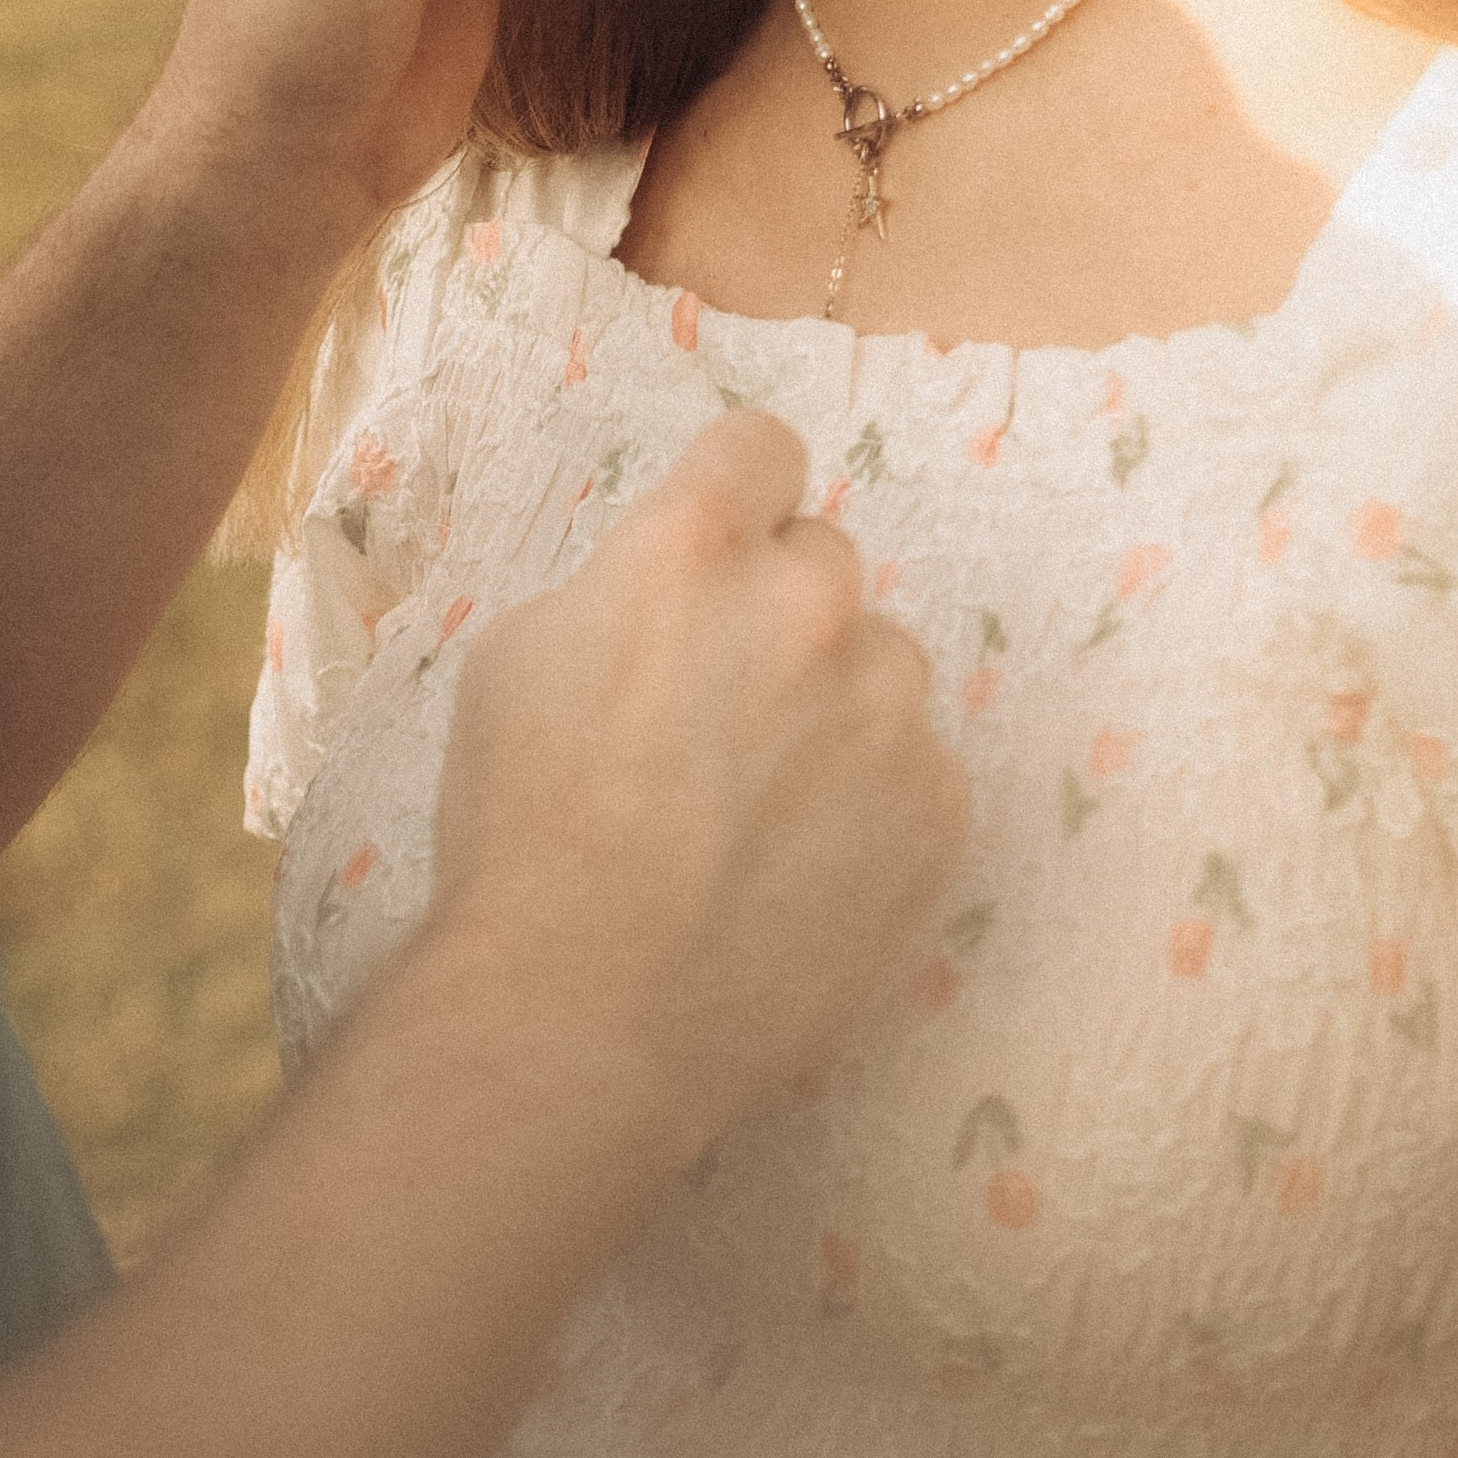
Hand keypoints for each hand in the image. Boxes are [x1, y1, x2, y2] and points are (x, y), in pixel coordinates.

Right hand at [431, 413, 968, 1172]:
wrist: (585, 1011)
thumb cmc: (524, 831)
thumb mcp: (518, 657)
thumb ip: (619, 588)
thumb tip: (672, 590)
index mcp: (692, 546)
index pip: (759, 446)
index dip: (737, 491)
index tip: (728, 538)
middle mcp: (808, 604)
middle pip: (823, 558)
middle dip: (777, 610)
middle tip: (720, 703)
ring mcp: (887, 709)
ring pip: (879, 667)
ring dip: (835, 705)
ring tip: (759, 805)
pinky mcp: (939, 810)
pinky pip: (916, 770)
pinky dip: (870, 802)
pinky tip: (796, 865)